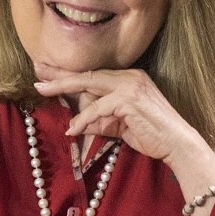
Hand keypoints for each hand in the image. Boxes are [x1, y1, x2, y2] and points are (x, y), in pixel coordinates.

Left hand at [32, 67, 206, 163]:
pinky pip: (98, 108)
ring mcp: (130, 86)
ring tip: (42, 91)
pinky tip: (71, 129)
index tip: (46, 72)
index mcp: (128, 78)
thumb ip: (100, 120)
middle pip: (87, 73)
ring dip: (63, 88)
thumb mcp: (119, 125)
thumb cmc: (151, 135)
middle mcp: (129, 76)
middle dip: (59, 73)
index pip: (92, 74)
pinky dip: (83, 119)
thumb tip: (76, 122)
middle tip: (37, 71)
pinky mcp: (129, 100)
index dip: (68, 74)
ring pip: (89, 84)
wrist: (178, 145)